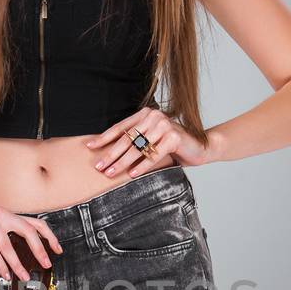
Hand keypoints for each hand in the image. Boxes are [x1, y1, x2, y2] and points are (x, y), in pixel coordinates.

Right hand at [0, 206, 62, 280]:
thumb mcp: (1, 246)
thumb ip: (16, 246)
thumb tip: (38, 259)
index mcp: (9, 216)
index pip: (34, 223)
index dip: (49, 236)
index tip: (57, 250)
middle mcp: (0, 214)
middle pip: (26, 230)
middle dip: (38, 249)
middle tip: (46, 264)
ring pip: (8, 245)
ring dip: (17, 264)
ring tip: (23, 277)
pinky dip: (1, 265)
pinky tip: (6, 275)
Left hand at [84, 109, 208, 177]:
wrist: (201, 147)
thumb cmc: (172, 146)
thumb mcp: (151, 140)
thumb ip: (136, 140)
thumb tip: (108, 151)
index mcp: (145, 114)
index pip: (120, 127)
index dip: (104, 137)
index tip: (89, 146)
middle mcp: (154, 117)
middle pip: (127, 138)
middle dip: (110, 154)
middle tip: (98, 166)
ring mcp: (164, 126)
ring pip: (138, 148)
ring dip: (122, 162)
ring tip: (110, 172)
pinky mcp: (174, 137)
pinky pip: (153, 155)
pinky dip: (141, 166)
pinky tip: (131, 175)